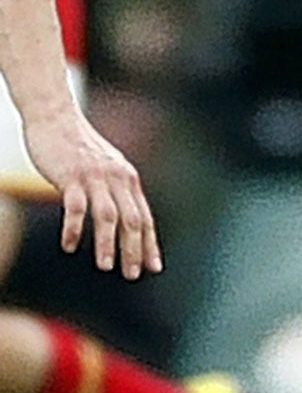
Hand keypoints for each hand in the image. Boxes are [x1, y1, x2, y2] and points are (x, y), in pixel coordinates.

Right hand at [20, 107, 160, 279]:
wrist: (55, 118)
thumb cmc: (78, 148)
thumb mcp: (105, 168)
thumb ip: (115, 190)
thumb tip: (123, 217)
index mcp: (128, 180)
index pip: (144, 217)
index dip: (150, 243)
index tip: (154, 267)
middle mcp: (117, 179)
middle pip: (132, 220)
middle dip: (134, 250)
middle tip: (132, 275)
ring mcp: (95, 177)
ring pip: (108, 216)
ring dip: (107, 243)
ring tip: (107, 266)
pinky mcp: (71, 176)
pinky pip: (75, 207)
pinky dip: (74, 228)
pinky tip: (69, 246)